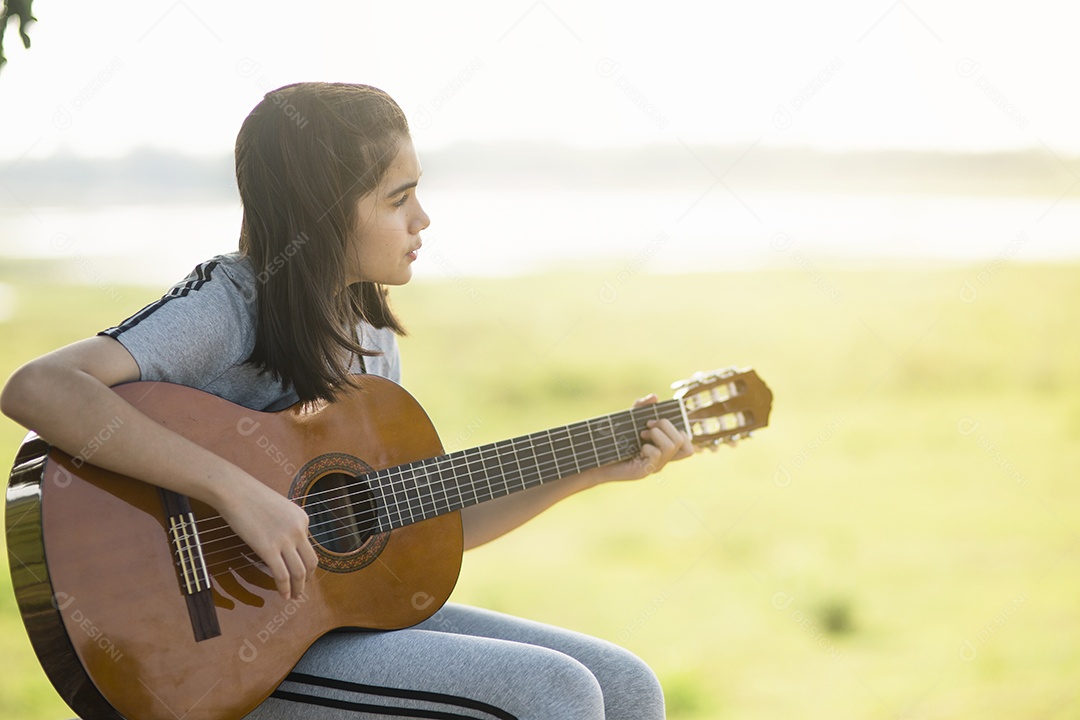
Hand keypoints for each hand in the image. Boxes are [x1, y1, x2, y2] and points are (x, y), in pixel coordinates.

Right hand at [216, 476, 317, 599]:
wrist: (235, 491)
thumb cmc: (251, 498)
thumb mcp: (279, 509)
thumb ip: (287, 526)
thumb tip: (286, 546)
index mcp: (303, 519)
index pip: (308, 547)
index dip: (304, 562)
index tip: (299, 572)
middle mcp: (299, 530)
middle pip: (310, 562)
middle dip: (307, 579)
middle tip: (302, 589)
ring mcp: (285, 540)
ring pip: (299, 572)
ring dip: (298, 588)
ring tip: (294, 596)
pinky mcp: (268, 549)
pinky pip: (282, 575)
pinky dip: (285, 588)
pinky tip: (283, 595)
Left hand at [597, 394, 694, 482]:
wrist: (595, 456)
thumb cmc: (614, 439)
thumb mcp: (629, 419)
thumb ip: (641, 407)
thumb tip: (654, 396)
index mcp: (663, 450)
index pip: (688, 447)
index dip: (681, 432)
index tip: (661, 423)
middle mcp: (662, 460)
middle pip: (682, 440)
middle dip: (666, 426)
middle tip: (647, 426)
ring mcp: (654, 467)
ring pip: (672, 446)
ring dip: (657, 434)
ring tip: (642, 435)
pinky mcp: (643, 471)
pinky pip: (656, 454)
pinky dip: (647, 446)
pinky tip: (637, 449)